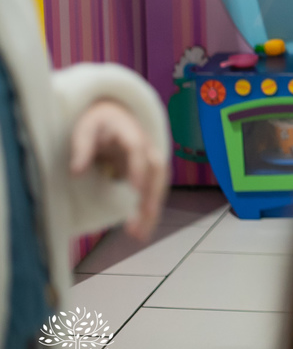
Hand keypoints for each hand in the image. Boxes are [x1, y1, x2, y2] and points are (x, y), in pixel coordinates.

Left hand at [70, 101, 167, 241]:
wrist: (115, 114)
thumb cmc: (98, 122)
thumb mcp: (84, 128)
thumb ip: (81, 148)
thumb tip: (76, 172)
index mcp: (130, 131)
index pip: (137, 149)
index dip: (138, 168)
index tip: (135, 188)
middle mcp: (147, 146)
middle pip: (157, 170)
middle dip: (152, 194)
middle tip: (143, 217)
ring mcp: (150, 160)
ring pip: (159, 184)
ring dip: (153, 208)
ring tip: (140, 234)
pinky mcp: (148, 173)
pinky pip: (153, 192)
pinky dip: (150, 210)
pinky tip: (142, 228)